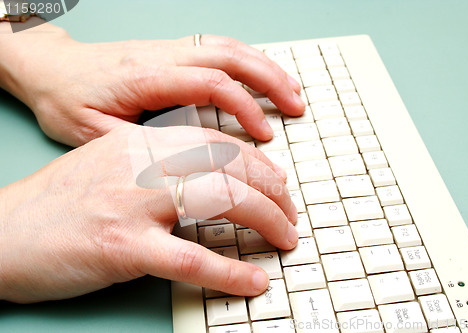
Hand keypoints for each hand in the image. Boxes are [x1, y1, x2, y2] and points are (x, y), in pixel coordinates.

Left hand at [0, 21, 303, 146]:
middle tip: (296, 107)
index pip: (210, 84)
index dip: (244, 108)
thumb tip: (179, 167)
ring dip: (264, 67)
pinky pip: (217, 49)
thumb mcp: (92, 134)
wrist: (49, 68)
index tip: (264, 135)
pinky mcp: (170, 54)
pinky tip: (261, 77)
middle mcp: (162, 57)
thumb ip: (137, 147)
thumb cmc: (67, 100)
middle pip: (229, 57)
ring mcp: (167, 51)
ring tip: (291, 91)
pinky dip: (247, 62)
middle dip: (269, 81)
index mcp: (145, 78)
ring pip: (228, 48)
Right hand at [0, 124, 297, 302]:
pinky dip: (229, 272)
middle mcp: (139, 164)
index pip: (215, 142)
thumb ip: (158, 164)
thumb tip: (212, 179)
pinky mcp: (122, 248)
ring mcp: (131, 203)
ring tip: (285, 239)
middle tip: (290, 215)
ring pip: (220, 201)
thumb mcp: (111, 163)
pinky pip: (190, 258)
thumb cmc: (60, 202)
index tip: (278, 182)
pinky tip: (253, 282)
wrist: (5, 232)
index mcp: (139, 142)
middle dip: (272, 191)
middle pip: (227, 167)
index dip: (257, 162)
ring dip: (265, 221)